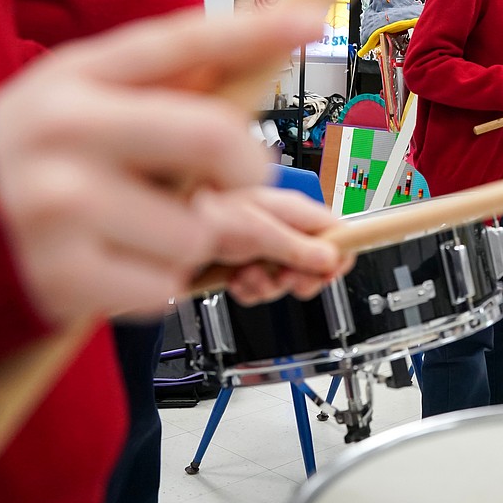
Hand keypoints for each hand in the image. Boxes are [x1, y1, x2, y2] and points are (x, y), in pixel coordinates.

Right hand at [0, 5, 325, 324]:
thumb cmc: (40, 158)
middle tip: (242, 173)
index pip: (178, 43)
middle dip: (247, 163)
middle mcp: (62, 132)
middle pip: (210, 137)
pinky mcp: (62, 277)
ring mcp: (58, 206)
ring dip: (188, 237)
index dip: (251, 32)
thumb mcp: (82, 99)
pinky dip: (156, 283)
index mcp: (75, 77)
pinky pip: (166, 286)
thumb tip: (255, 58)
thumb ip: (160, 85)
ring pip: (196, 229)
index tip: (310, 20)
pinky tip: (115, 264)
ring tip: (138, 228)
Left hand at [193, 187, 351, 303]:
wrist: (163, 232)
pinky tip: (235, 280)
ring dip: (267, 286)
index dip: (339, 254)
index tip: (329, 272)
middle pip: (316, 263)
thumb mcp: (256, 230)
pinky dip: (249, 291)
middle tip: (286, 277)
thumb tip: (331, 257)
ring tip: (248, 274)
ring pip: (287, 281)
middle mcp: (280, 229)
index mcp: (291, 210)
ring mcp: (263, 250)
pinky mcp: (245, 267)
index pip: (337, 231)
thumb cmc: (201, 211)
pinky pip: (262, 290)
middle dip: (299, 277)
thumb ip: (295, 245)